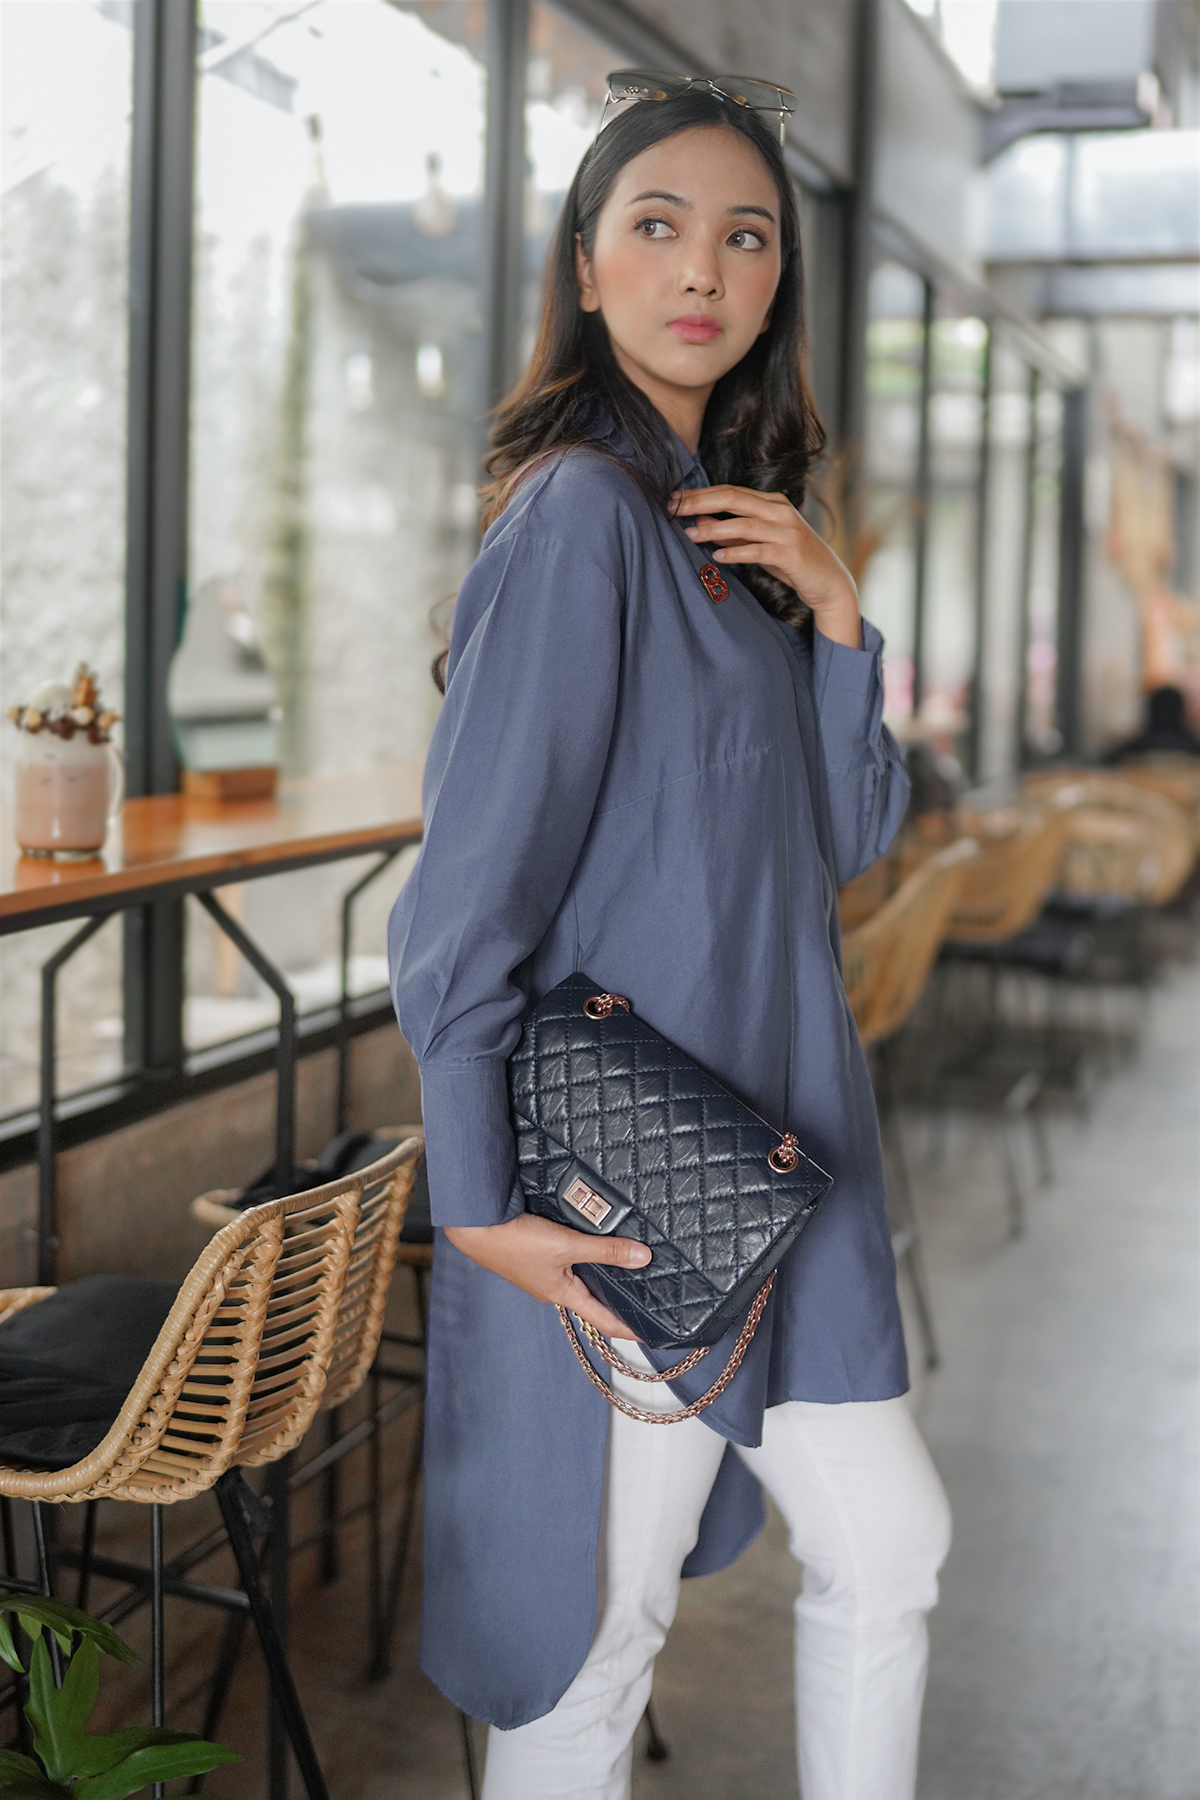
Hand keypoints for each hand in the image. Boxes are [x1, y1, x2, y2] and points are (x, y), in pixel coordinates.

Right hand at [444, 1213, 647, 1339]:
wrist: (476, 1227)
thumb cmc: (514, 1242)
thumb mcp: (567, 1245)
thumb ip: (605, 1250)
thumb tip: (642, 1258)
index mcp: (562, 1294)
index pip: (603, 1320)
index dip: (627, 1328)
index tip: (648, 1335)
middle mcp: (551, 1289)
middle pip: (590, 1300)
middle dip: (613, 1301)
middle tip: (639, 1299)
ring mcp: (540, 1274)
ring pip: (576, 1278)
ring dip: (596, 1276)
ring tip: (618, 1271)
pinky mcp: (532, 1257)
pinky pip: (563, 1262)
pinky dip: (579, 1258)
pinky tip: (585, 1246)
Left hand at [672, 484, 861, 648]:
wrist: (829, 582)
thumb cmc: (790, 561)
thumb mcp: (760, 542)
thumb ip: (733, 532)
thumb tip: (698, 521)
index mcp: (772, 502)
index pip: (730, 491)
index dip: (701, 493)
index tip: (675, 499)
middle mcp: (780, 511)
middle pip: (734, 499)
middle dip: (701, 502)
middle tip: (674, 508)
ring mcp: (787, 531)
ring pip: (744, 524)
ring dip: (714, 529)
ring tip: (691, 535)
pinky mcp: (791, 554)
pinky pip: (758, 550)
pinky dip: (736, 553)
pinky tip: (717, 557)